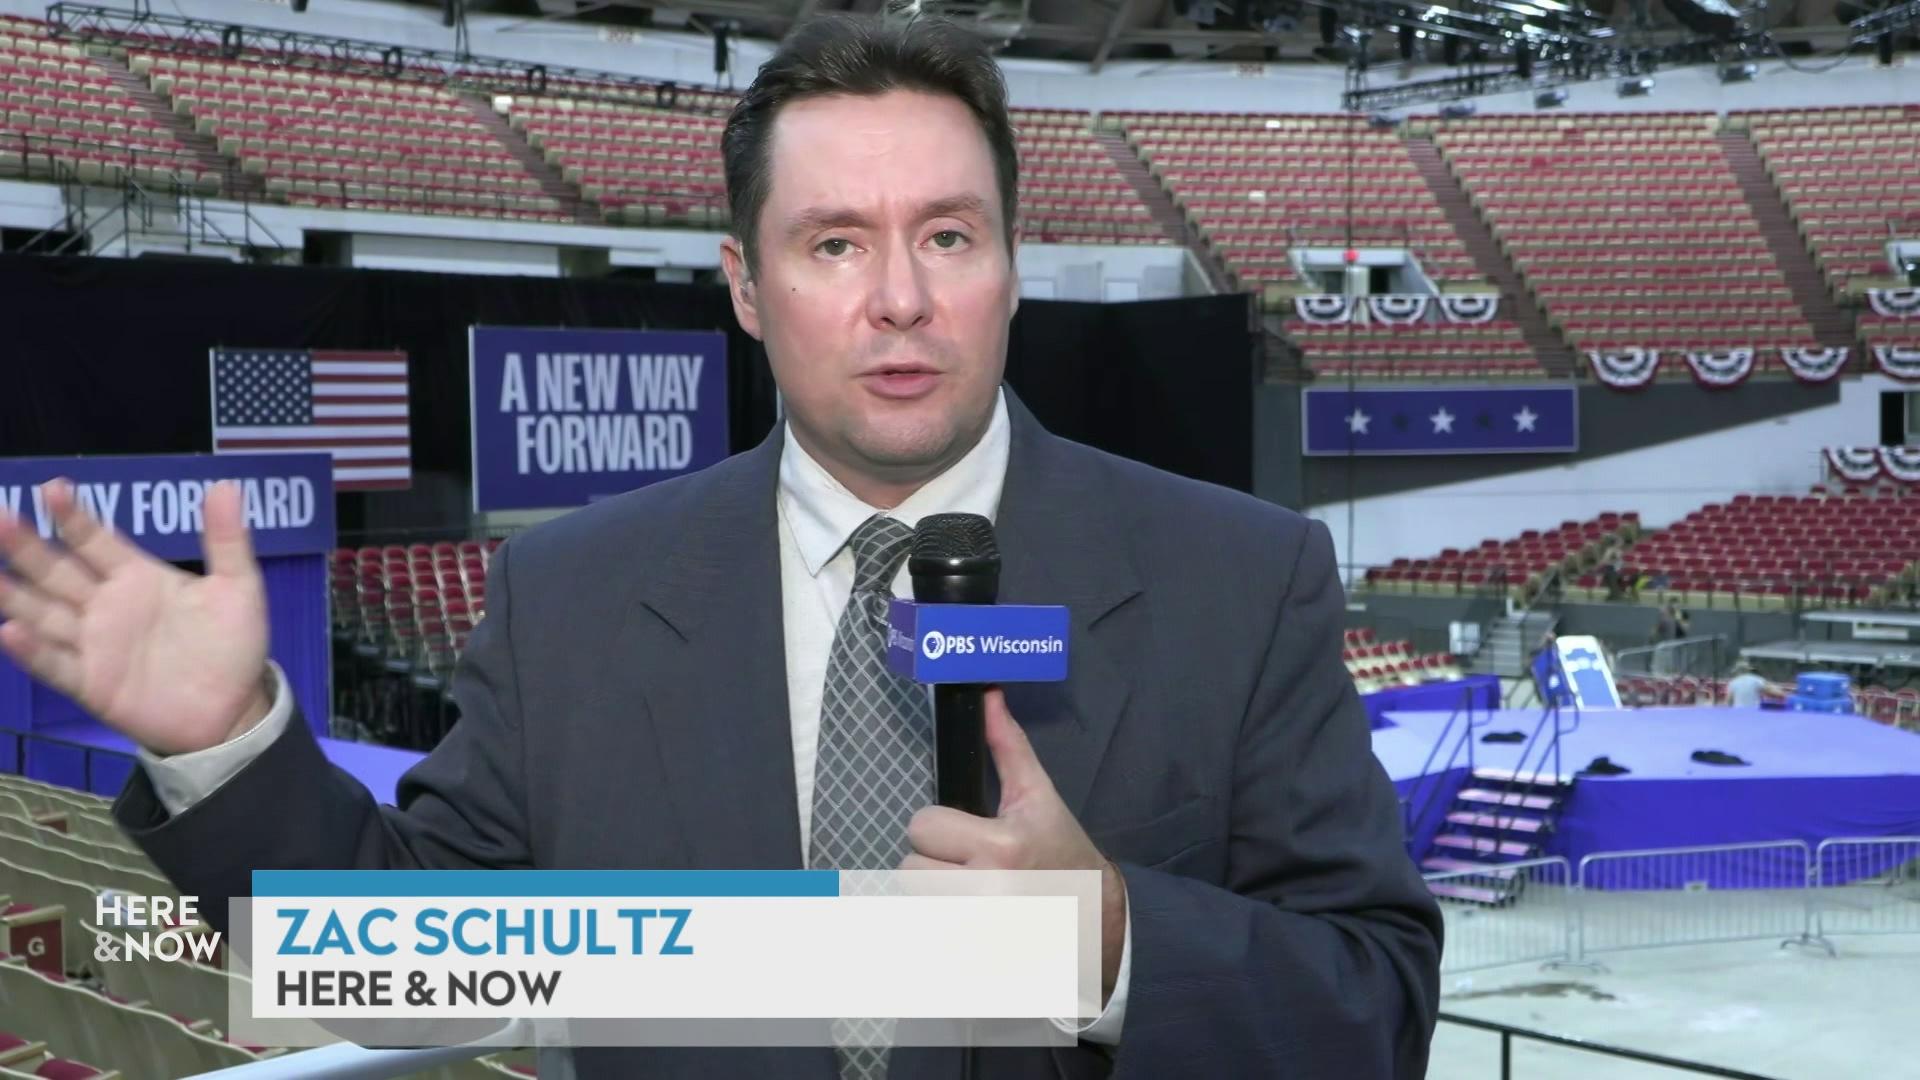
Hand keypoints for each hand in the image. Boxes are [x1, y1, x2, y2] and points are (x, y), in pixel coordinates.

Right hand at [0, 479, 271, 754]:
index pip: (95, 540)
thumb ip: (227, 541)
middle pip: (56, 570)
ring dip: (14, 593)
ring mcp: (94, 644)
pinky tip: (10, 631)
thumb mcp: (239, 589)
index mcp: (137, 577)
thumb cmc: (232, 646)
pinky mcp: (91, 683)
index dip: (73, 516)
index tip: (52, 488)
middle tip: (1, 516)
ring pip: (43, 612)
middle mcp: (105, 605)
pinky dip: (31, 650)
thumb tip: (226, 485)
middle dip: (26, 545)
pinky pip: (54, 664)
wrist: (234, 711)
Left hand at [901, 688, 1127, 1002]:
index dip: (941, 829)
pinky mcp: (971, 963)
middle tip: (972, 867)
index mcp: (998, 846)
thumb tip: (989, 696)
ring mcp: (976, 934)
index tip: (971, 836)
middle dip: (935, 865)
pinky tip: (973, 922)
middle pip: (908, 869)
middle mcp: (984, 892)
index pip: (921, 826)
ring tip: (973, 893)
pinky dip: (943, 932)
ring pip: (914, 904)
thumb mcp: (1039, 796)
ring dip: (936, 898)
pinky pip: (926, 940)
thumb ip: (1008, 746)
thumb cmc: (1063, 852)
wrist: (1096, 921)